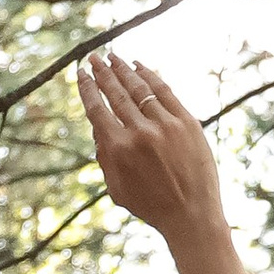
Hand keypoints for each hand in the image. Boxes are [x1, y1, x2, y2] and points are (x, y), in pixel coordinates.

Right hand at [75, 51, 256, 273]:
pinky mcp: (187, 122)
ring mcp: (165, 124)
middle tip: (94, 57)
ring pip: (139, 87)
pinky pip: (164, 91)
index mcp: (118, 149)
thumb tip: (98, 128)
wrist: (192, 216)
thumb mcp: (117, 190)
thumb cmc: (152, 208)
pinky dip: (150, 76)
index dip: (87, 88)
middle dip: (103, 72)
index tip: (81, 73)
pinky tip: (139, 66)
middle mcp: (139, 132)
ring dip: (123, 69)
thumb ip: (104, 158)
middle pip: (116, 93)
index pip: (97, 109)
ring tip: (114, 57)